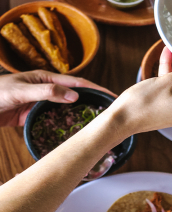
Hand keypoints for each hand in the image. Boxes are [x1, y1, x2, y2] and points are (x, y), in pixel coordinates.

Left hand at [0, 70, 115, 126]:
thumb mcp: (22, 90)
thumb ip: (47, 92)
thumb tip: (74, 96)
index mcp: (46, 78)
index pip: (76, 83)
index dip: (94, 89)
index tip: (110, 95)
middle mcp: (46, 90)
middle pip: (74, 96)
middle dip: (91, 102)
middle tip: (109, 112)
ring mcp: (39, 104)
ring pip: (64, 110)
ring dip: (78, 115)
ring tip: (95, 125)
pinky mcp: (31, 116)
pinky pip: (51, 120)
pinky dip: (62, 125)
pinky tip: (71, 133)